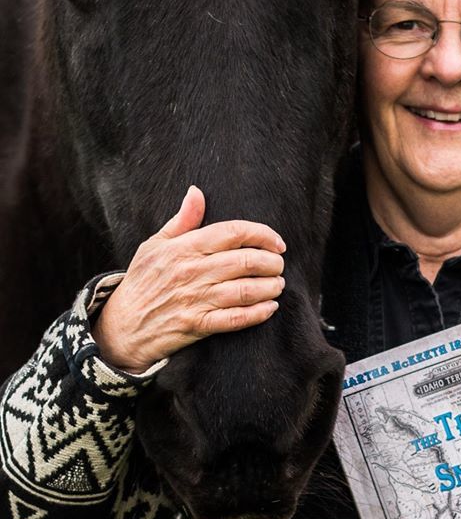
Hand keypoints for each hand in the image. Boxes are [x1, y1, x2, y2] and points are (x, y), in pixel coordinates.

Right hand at [92, 186, 285, 372]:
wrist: (122, 326)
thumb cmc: (142, 282)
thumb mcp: (154, 245)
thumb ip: (182, 220)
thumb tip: (196, 191)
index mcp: (183, 248)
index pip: (232, 232)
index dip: (261, 234)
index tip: (277, 242)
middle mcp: (191, 272)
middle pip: (245, 261)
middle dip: (271, 262)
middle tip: (279, 264)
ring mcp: (195, 300)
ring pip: (245, 290)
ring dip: (270, 287)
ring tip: (278, 284)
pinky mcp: (197, 326)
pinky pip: (236, 319)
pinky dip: (258, 313)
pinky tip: (270, 308)